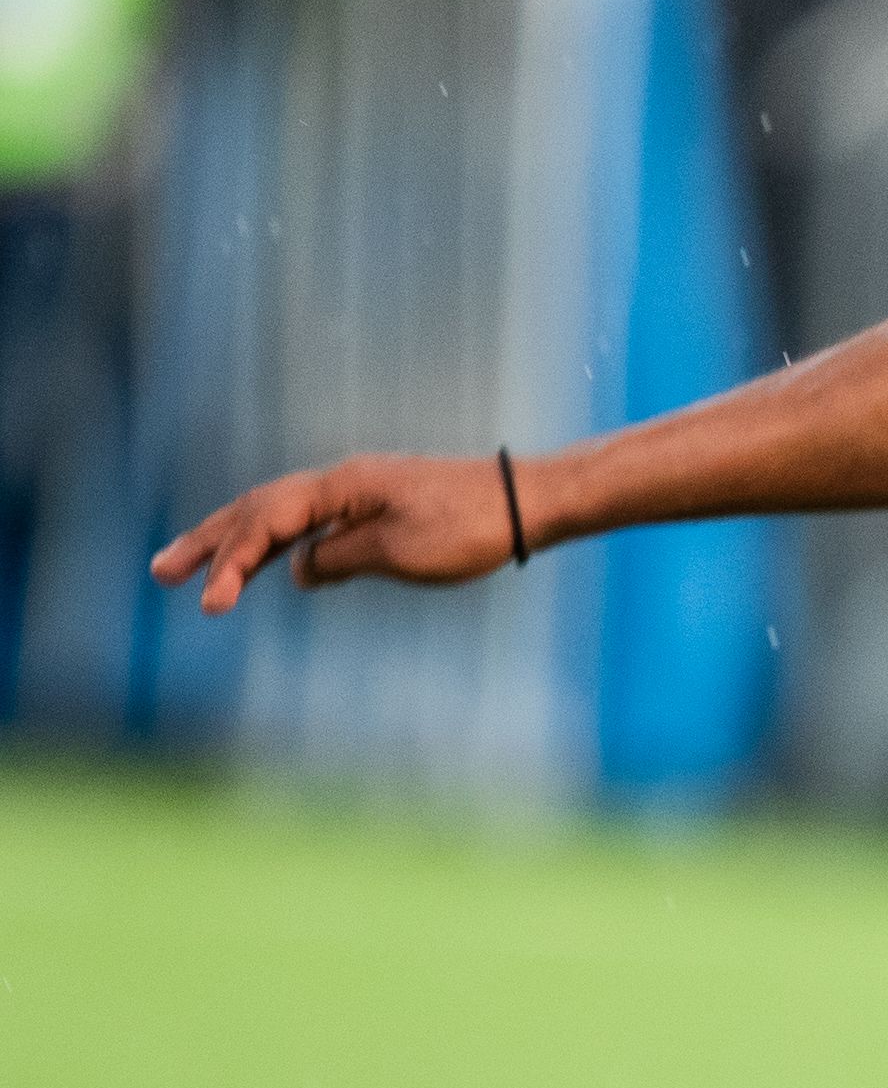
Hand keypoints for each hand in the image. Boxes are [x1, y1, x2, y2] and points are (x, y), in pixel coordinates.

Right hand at [153, 455, 526, 611]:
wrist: (525, 502)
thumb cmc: (469, 526)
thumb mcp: (400, 552)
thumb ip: (339, 558)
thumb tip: (297, 569)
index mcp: (340, 488)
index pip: (267, 522)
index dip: (232, 563)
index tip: (210, 604)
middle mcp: (341, 483)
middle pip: (259, 510)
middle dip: (209, 543)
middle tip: (162, 572)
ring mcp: (357, 493)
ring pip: (283, 516)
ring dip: (240, 543)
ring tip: (199, 572)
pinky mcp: (377, 507)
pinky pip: (315, 524)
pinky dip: (285, 545)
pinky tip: (277, 568)